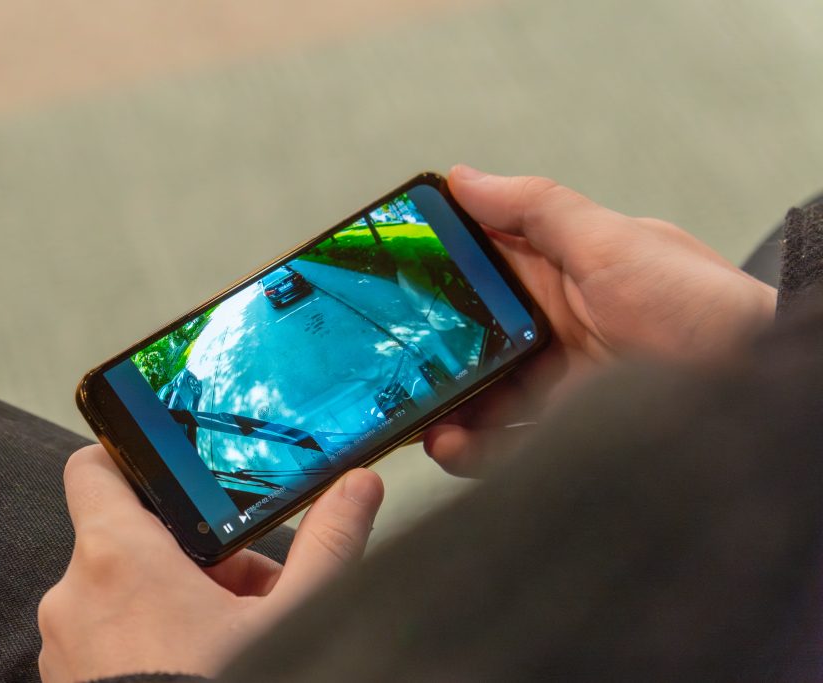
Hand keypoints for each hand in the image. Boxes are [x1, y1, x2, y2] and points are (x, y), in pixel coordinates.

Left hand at [38, 444, 383, 681]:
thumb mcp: (291, 619)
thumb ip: (327, 545)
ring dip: (172, 600)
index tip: (176, 477)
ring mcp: (64, 644)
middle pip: (132, 538)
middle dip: (193, 556)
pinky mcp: (68, 681)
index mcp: (118, 555)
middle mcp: (74, 593)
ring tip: (229, 637)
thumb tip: (358, 488)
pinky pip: (104, 637)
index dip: (133, 460)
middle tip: (246, 591)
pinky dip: (146, 638)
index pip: (94, 466)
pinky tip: (197, 664)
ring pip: (120, 591)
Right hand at [424, 165, 776, 475]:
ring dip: (440, 400)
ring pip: (480, 391)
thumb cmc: (701, 309)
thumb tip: (466, 178)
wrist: (758, 397)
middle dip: (428, 345)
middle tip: (386, 354)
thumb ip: (538, 211)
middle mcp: (555, 326)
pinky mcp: (564, 433)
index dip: (436, 267)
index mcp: (563, 271)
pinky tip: (447, 442)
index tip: (389, 273)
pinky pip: (503, 442)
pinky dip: (468, 446)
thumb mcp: (615, 243)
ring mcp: (559, 383)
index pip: (483, 262)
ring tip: (408, 411)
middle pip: (471, 334)